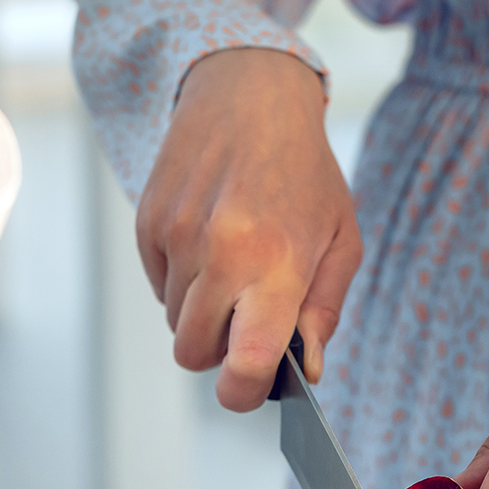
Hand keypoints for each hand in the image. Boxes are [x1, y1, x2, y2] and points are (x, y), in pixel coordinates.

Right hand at [136, 47, 361, 409]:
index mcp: (275, 264)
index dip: (244, 393)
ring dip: (202, 311)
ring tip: (234, 265)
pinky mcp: (147, 224)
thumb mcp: (341, 240)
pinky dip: (182, 280)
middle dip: (219, 350)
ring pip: (174, 322)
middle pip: (193, 353)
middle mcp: (218, 253)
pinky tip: (210, 240)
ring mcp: (176, 237)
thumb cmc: (304, 172)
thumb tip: (303, 369)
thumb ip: (323, 311)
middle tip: (249, 317)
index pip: (244, 363)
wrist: (248, 95)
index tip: (252, 388)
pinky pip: (158, 286)